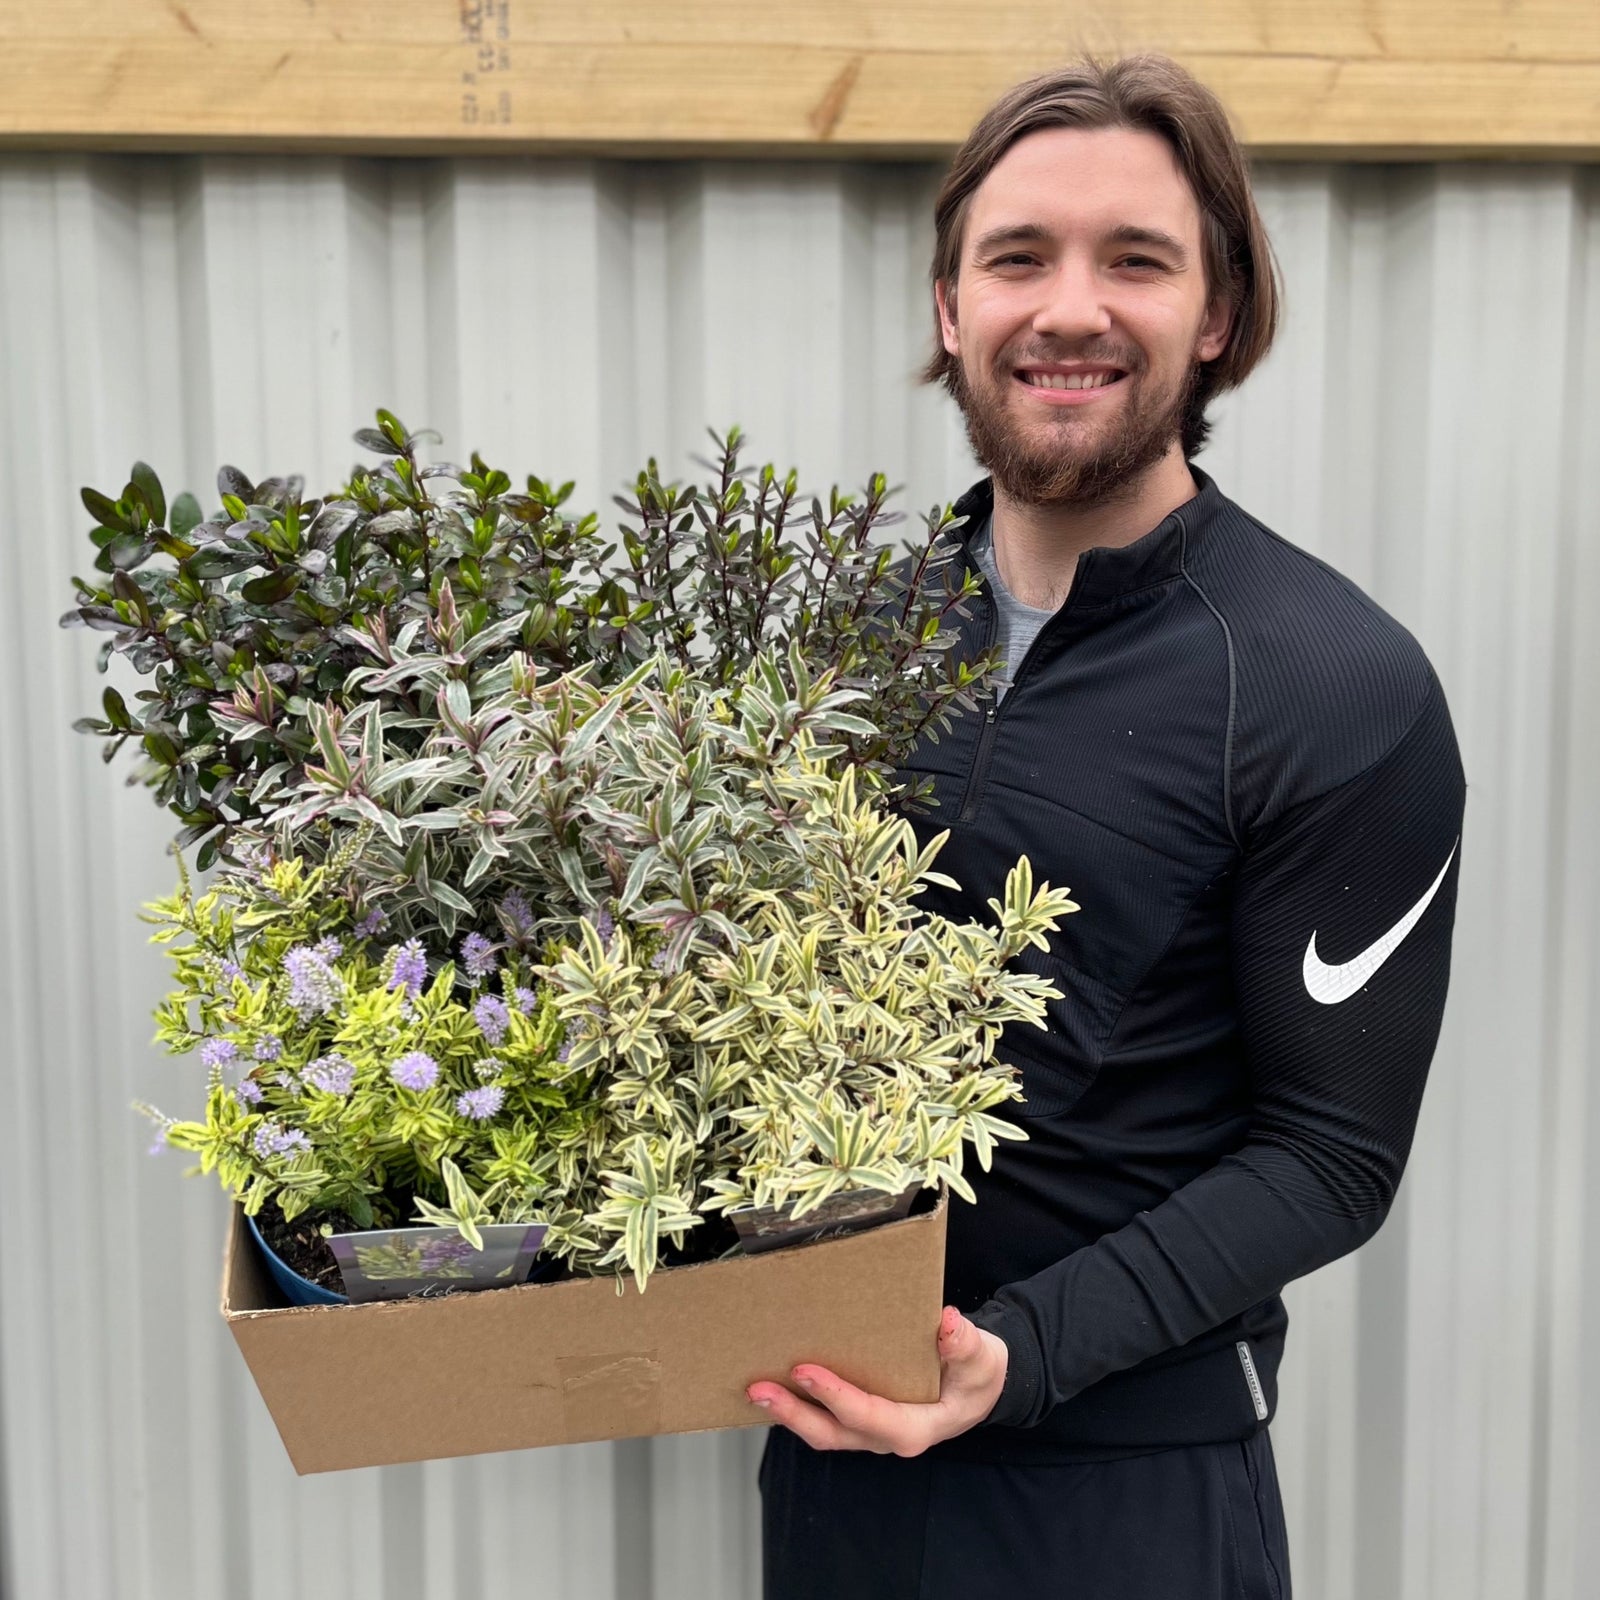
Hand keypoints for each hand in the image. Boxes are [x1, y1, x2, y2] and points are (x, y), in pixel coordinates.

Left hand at [745, 1305, 1007, 1456]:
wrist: (979, 1386)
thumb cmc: (977, 1372)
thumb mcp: (980, 1357)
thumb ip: (965, 1343)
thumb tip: (948, 1323)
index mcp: (915, 1427)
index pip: (869, 1415)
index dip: (835, 1396)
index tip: (804, 1371)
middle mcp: (886, 1437)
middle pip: (832, 1433)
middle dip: (793, 1414)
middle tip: (758, 1389)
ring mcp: (870, 1432)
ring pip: (823, 1431)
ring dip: (788, 1413)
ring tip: (754, 1389)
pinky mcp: (860, 1420)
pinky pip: (825, 1419)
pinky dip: (799, 1405)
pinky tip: (776, 1385)